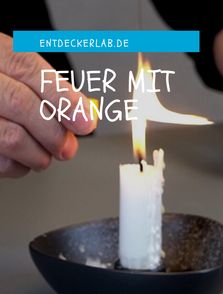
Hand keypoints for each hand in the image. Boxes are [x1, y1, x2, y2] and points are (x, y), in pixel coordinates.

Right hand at [0, 33, 94, 177]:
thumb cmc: (6, 90)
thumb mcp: (23, 77)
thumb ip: (52, 92)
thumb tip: (84, 117)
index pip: (29, 69)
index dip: (62, 98)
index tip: (85, 123)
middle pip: (21, 103)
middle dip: (54, 133)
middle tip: (68, 148)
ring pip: (12, 138)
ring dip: (39, 155)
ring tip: (44, 156)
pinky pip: (1, 162)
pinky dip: (19, 167)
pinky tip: (22, 159)